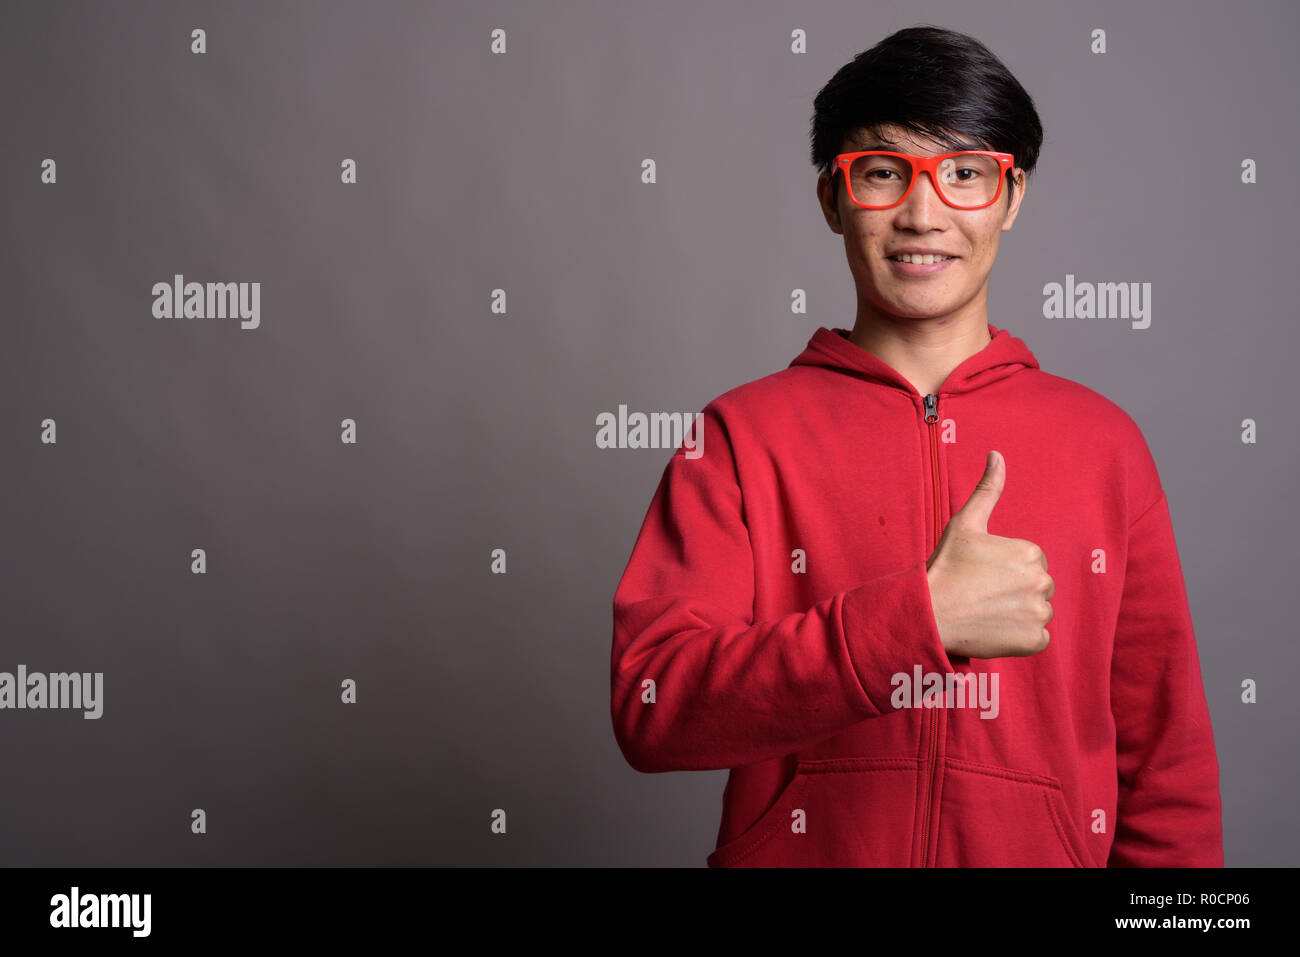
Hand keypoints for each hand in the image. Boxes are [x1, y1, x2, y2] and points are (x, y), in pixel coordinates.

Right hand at [925, 450, 1053, 658]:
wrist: (930, 613)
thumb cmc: (946, 567)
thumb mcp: (965, 524)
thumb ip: (988, 489)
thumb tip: (997, 454)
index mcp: (1031, 553)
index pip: (1030, 562)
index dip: (1005, 569)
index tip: (982, 574)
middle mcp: (1041, 581)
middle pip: (1037, 586)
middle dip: (1015, 591)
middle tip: (982, 594)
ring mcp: (1039, 613)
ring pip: (1037, 611)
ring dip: (1018, 614)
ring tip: (987, 612)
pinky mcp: (1034, 640)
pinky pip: (1037, 638)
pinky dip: (1020, 637)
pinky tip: (994, 628)